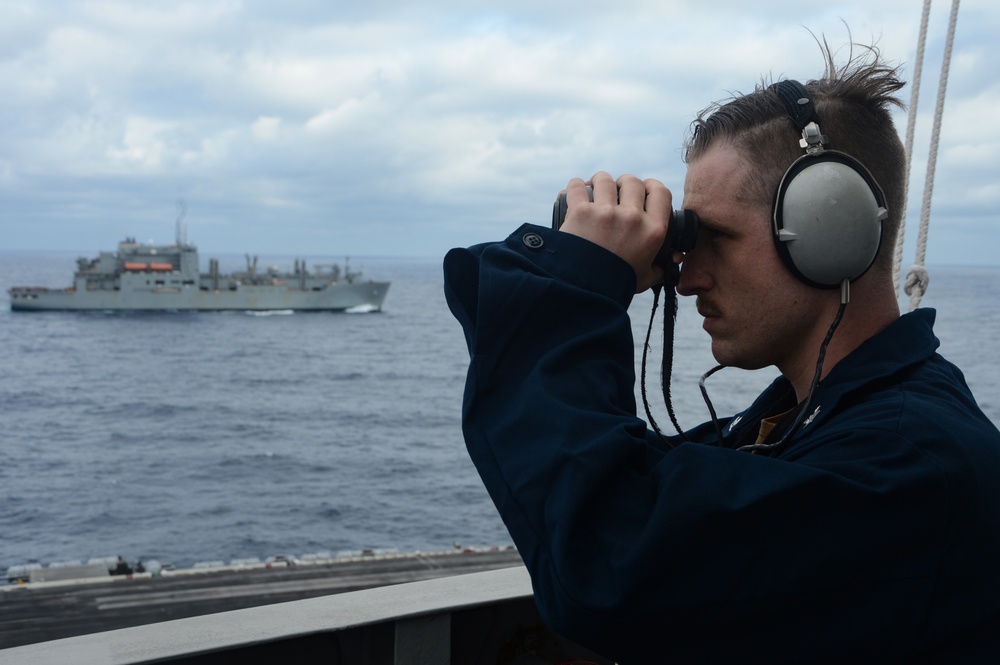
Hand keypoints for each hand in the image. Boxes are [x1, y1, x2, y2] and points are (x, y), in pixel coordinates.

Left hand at [559, 172, 671, 291]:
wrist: (584, 292)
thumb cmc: (617, 286)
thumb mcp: (645, 278)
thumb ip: (660, 269)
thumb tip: (673, 261)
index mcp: (653, 231)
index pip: (660, 192)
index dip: (651, 186)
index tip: (644, 187)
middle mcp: (632, 218)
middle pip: (632, 182)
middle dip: (624, 183)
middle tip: (616, 192)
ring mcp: (606, 213)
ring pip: (604, 179)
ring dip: (599, 182)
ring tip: (594, 189)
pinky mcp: (580, 212)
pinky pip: (576, 187)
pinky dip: (574, 186)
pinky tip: (574, 191)